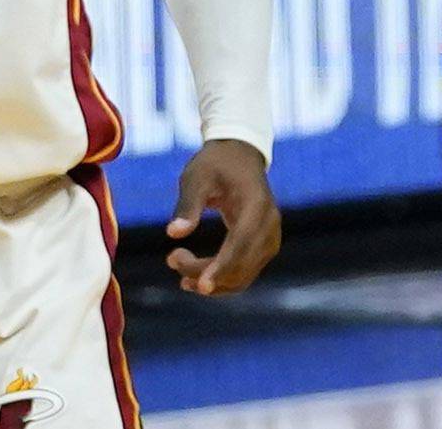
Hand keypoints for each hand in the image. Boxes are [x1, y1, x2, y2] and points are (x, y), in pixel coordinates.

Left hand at [166, 138, 280, 293]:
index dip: (222, 267)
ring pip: (242, 276)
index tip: (201, 287)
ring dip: (212, 281)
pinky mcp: (264, 246)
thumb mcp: (196, 177)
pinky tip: (195, 276)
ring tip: (178, 265)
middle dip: (205, 273)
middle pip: (241, 264)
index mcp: (256, 204)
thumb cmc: (215, 164)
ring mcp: (270, 237)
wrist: (239, 154)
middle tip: (171, 259)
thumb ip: (187, 204)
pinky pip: (244, 273)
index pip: (242, 243)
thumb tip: (174, 232)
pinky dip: (221, 279)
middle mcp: (269, 224)